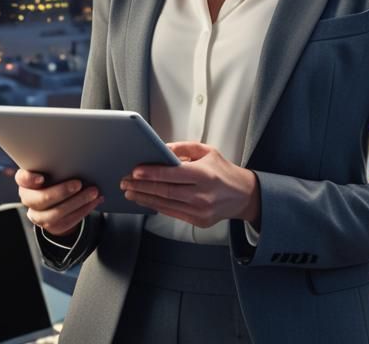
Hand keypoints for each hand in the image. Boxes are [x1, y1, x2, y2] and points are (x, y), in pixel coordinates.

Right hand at [15, 168, 103, 237]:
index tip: (41, 178)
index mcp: (26, 182)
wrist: (56, 200)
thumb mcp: (53, 169)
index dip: (30, 179)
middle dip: (61, 192)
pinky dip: (83, 210)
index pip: (22, 178)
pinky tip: (94, 201)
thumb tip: (78, 158)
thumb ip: (57, 164)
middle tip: (79, 183)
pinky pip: (67, 221)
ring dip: (77, 202)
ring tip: (93, 192)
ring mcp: (38, 216)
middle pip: (40, 199)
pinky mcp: (51, 226)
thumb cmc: (56, 177)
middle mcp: (29, 199)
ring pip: (55, 214)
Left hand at [121, 141, 259, 229]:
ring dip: (144, 198)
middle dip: (142, 186)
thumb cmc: (223, 171)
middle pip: (165, 191)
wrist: (242, 195)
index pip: (173, 175)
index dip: (152, 174)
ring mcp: (200, 211)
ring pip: (165, 204)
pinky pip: (171, 213)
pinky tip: (145, 199)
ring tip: (130, 191)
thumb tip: (161, 148)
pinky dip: (156, 206)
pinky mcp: (198, 221)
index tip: (135, 171)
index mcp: (205, 175)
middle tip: (125, 181)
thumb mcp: (207, 151)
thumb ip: (183, 148)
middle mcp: (202, 195)